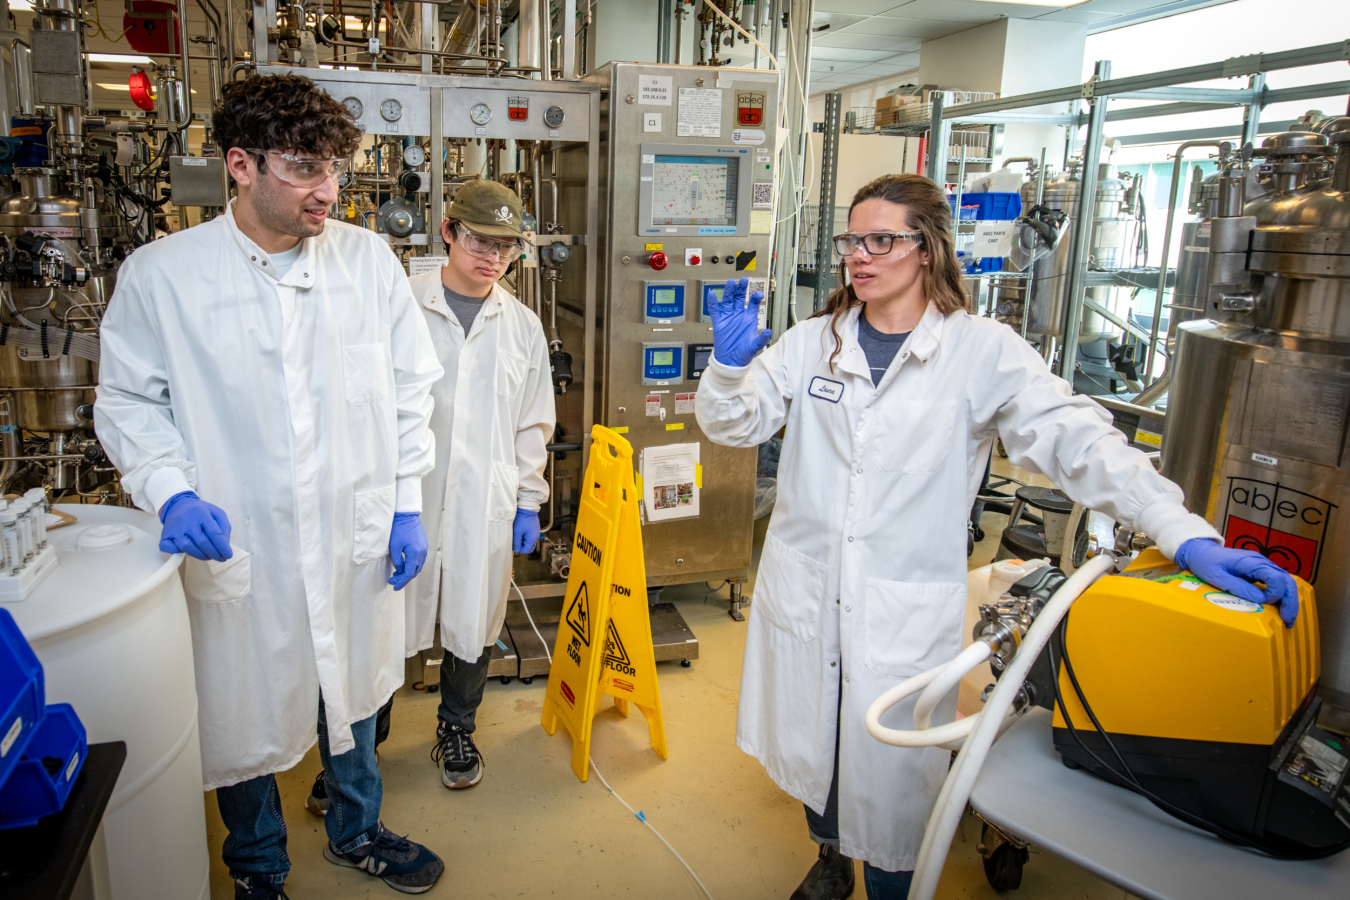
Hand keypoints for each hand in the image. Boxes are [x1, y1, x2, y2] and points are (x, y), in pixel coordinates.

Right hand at [159, 491, 231, 560]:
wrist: (178, 505)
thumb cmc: (200, 512)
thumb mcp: (217, 513)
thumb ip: (224, 527)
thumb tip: (225, 545)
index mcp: (201, 512)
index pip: (214, 532)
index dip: (222, 546)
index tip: (228, 555)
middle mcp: (186, 519)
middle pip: (201, 542)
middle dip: (214, 553)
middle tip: (220, 558)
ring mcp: (174, 527)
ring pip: (187, 547)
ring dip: (200, 555)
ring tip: (208, 555)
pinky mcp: (165, 534)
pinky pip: (169, 548)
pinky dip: (177, 552)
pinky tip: (187, 551)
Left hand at [388, 512, 427, 590]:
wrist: (407, 515)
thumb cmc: (399, 529)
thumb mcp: (394, 547)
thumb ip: (397, 561)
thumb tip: (399, 570)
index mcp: (415, 554)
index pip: (409, 573)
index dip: (402, 581)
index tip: (394, 587)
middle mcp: (422, 553)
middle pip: (415, 571)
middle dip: (404, 578)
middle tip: (393, 581)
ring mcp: (424, 549)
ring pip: (417, 566)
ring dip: (408, 572)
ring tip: (397, 574)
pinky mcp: (423, 545)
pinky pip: (419, 560)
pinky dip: (412, 565)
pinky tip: (404, 565)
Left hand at [512, 508, 539, 554]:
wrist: (527, 509)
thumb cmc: (522, 519)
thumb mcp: (516, 533)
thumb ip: (516, 543)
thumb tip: (516, 550)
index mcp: (532, 539)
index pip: (526, 551)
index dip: (519, 550)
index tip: (514, 546)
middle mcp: (536, 537)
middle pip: (530, 547)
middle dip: (522, 547)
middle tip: (516, 543)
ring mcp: (536, 532)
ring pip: (530, 542)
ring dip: (524, 542)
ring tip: (518, 536)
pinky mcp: (535, 529)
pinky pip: (531, 536)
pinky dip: (526, 537)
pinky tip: (521, 532)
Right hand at [710, 277, 771, 367]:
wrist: (731, 362)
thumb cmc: (744, 353)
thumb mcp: (755, 346)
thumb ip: (761, 339)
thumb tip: (768, 332)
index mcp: (749, 319)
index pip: (753, 304)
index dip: (755, 298)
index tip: (757, 294)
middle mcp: (739, 315)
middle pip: (740, 298)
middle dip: (742, 289)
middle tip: (744, 280)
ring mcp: (728, 317)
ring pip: (728, 301)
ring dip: (729, 292)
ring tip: (731, 283)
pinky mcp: (719, 322)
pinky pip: (715, 311)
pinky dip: (713, 303)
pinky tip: (712, 294)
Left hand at [1173, 538, 1299, 626]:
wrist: (1201, 552)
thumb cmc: (1206, 563)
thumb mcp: (1218, 577)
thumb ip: (1238, 587)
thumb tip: (1261, 600)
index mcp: (1250, 561)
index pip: (1276, 577)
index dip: (1276, 593)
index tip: (1267, 603)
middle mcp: (1260, 562)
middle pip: (1286, 580)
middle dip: (1290, 601)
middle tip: (1288, 620)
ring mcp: (1261, 566)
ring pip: (1285, 582)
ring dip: (1289, 600)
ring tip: (1288, 619)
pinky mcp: (1260, 571)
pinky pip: (1277, 583)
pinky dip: (1281, 597)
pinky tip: (1281, 609)